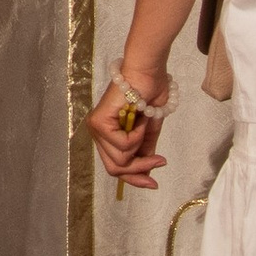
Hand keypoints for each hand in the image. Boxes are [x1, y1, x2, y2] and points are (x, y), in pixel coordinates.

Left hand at [89, 68, 169, 191]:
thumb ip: (145, 149)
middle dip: (139, 170)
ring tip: (146, 126)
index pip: (115, 166)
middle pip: (115, 169)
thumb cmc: (149, 92)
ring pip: (119, 160)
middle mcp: (97, 132)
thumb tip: (146, 172)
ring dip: (140, 148)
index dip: (135, 179)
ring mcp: (96, 127)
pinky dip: (137, 137)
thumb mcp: (149, 129)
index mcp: (107, 134)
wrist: (147, 72)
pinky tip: (140, 121)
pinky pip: (122, 146)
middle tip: (160, 162)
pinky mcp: (99, 122)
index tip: (154, 184)